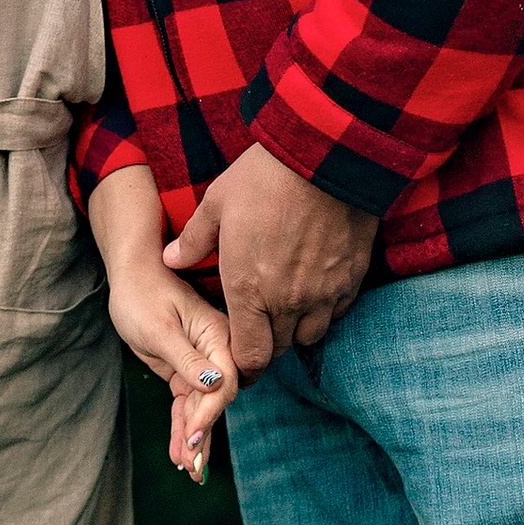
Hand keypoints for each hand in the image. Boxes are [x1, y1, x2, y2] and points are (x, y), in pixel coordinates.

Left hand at [87, 170, 237, 477]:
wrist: (132, 277)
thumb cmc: (143, 294)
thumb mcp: (160, 328)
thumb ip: (187, 358)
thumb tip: (215, 384)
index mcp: (218, 335)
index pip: (224, 382)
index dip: (210, 412)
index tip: (192, 435)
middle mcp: (215, 351)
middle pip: (215, 401)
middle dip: (203, 435)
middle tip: (191, 467)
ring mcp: (200, 363)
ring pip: (200, 409)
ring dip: (193, 439)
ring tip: (189, 471)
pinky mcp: (185, 371)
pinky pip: (187, 406)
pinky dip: (182, 429)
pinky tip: (181, 457)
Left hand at [164, 143, 375, 375]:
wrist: (326, 157)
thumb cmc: (265, 179)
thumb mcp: (217, 203)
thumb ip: (194, 240)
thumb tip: (172, 259)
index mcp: (248, 289)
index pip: (248, 356)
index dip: (243, 367)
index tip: (238, 362)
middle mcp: (287, 301)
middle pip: (279, 350)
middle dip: (266, 348)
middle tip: (259, 334)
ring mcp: (323, 293)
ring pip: (310, 335)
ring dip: (296, 330)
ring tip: (287, 310)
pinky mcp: (351, 278)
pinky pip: (338, 311)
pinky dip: (325, 309)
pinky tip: (315, 289)